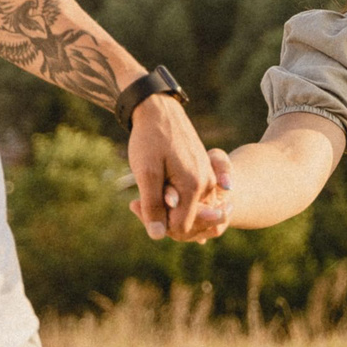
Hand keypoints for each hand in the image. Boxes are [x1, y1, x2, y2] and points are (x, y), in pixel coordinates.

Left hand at [124, 95, 229, 241]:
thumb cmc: (149, 140)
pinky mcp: (204, 172)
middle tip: (138, 200)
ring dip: (168, 208)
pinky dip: (175, 199)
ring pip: (190, 210)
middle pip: (187, 221)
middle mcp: (207, 184)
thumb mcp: (146, 173)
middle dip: (163, 217)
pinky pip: (192, 198)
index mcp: (195, 186)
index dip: (157, 225)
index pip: (181, 227)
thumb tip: (158, 236)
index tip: (138, 206)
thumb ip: (153, 206)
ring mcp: (209, 178)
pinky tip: (159, 188)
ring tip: (148, 189)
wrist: (159, 111)